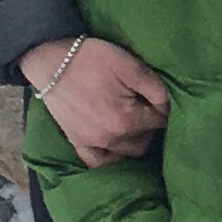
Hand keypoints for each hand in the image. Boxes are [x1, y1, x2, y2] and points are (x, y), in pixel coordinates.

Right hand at [20, 35, 168, 168]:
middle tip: (148, 108)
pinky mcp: (76, 142)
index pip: (159, 122)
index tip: (160, 98)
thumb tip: (169, 107)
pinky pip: (98, 161)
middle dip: (151, 126)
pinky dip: (111, 156)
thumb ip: (156, 90)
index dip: (164, 108)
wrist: (52, 61)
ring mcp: (91, 144)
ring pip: (125, 153)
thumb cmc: (93, 59)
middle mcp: (110, 139)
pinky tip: (116, 145)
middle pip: (145, 141)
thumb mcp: (132, 67)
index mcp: (126, 121)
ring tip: (135, 123)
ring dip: (135, 140)